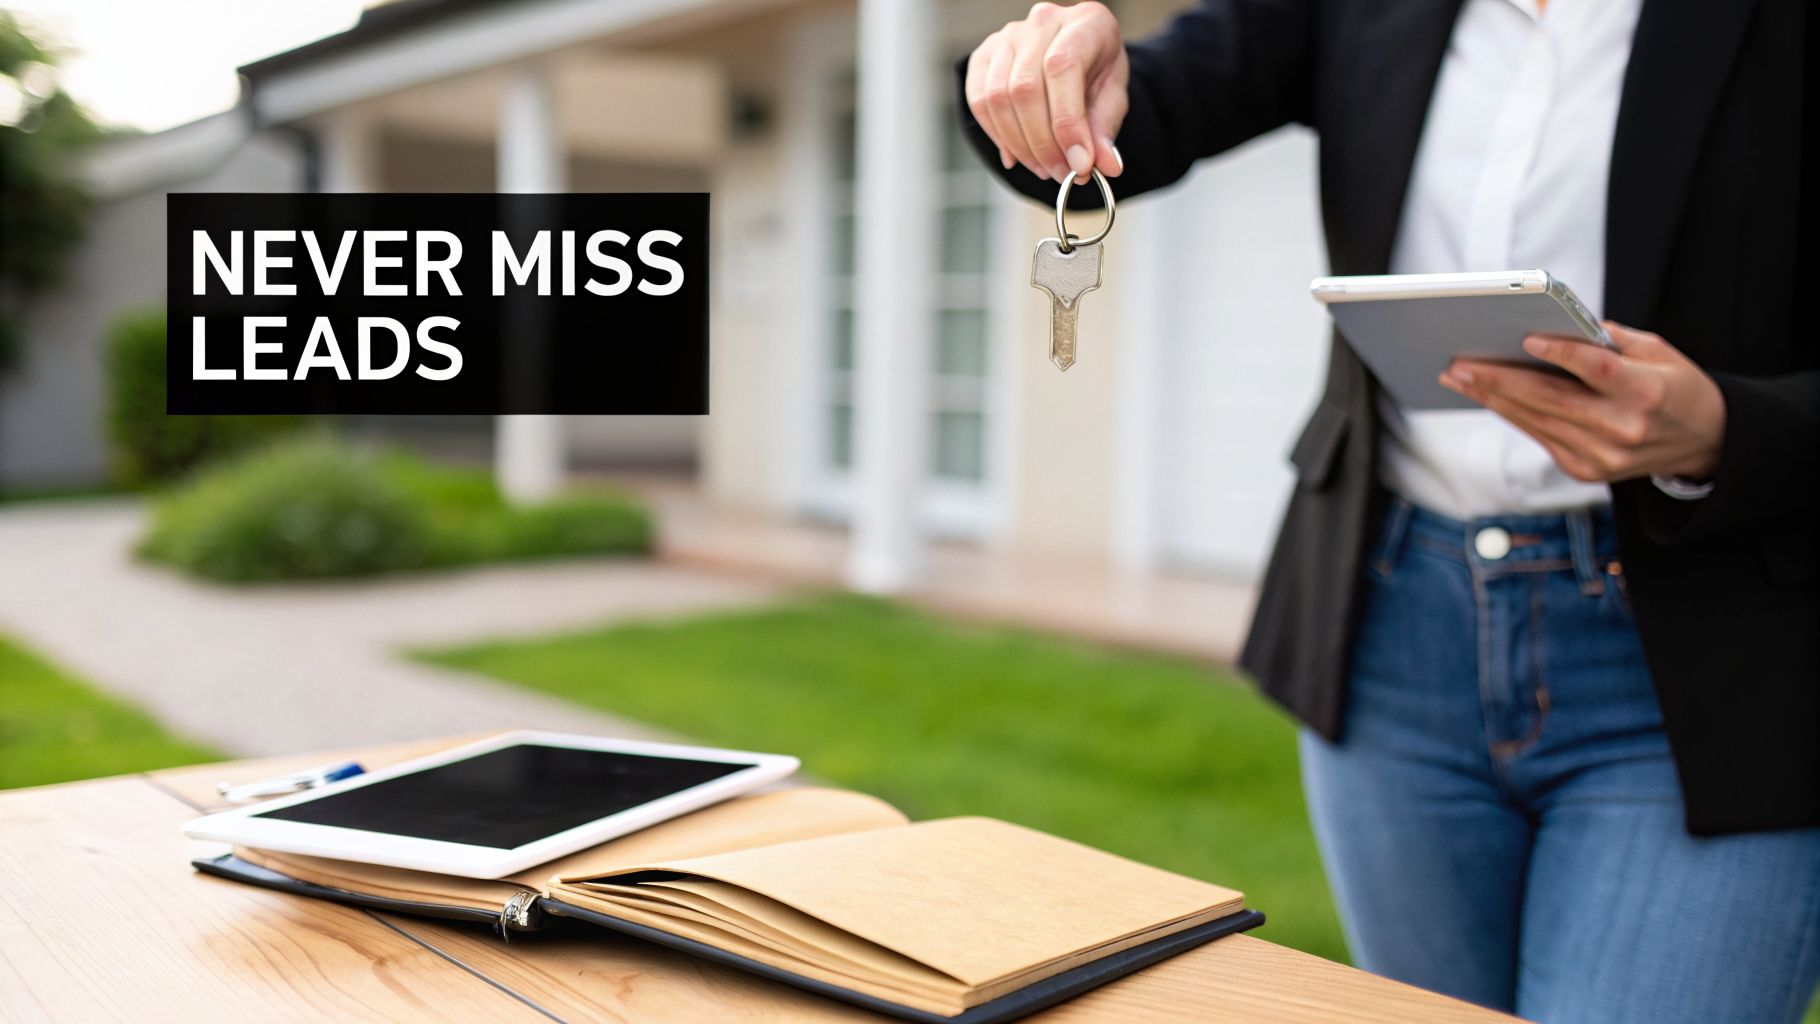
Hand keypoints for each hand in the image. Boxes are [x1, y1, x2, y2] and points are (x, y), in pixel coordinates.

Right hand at [964, 2, 1128, 182]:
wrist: (1076, 56)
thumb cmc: (1096, 72)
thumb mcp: (1113, 98)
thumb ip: (1106, 130)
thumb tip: (1107, 166)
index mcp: (1084, 23)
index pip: (1063, 68)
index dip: (1067, 122)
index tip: (1078, 164)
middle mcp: (1042, 21)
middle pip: (1026, 88)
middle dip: (1043, 143)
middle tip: (1060, 174)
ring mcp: (1007, 36)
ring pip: (998, 97)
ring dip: (1020, 145)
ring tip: (1043, 168)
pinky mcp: (984, 56)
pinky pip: (979, 102)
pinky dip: (997, 136)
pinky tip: (1017, 156)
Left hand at [1440, 322, 1726, 483]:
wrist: (1705, 443)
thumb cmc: (1677, 387)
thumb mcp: (1660, 353)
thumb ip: (1610, 340)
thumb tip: (1557, 324)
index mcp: (1648, 393)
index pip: (1599, 371)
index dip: (1562, 354)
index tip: (1526, 337)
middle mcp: (1624, 429)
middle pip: (1552, 400)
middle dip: (1500, 380)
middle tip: (1459, 363)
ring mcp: (1602, 456)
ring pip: (1536, 421)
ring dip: (1492, 398)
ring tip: (1458, 376)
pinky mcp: (1585, 470)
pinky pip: (1539, 435)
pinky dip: (1511, 413)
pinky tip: (1485, 395)